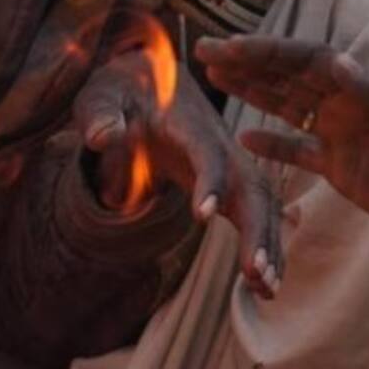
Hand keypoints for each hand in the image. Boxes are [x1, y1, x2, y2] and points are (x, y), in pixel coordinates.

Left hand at [74, 21, 283, 296]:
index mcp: (189, 123)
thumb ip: (100, 114)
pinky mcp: (228, 180)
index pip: (206, 152)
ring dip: (268, 242)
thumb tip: (103, 136)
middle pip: (250, 183)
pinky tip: (264, 285)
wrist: (147, 78)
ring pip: (261, 202)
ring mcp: (229, 162)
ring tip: (265, 289)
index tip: (204, 216)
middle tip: (257, 273)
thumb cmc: (121, 91)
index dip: (210, 180)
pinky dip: (265, 244)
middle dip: (258, 227)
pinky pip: (256, 212)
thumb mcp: (102, 96)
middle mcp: (221, 143)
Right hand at [196, 36, 368, 245]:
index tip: (228, 45)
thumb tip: (337, 60)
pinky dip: (272, 144)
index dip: (266, 51)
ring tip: (215, 76)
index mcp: (363, 86)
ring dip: (252, 91)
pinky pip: (298, 151)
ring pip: (286, 107)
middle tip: (203, 50)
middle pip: (287, 76)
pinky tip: (243, 134)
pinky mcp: (342, 169)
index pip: (305, 60)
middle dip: (246, 62)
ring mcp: (341, 135)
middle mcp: (346, 104)